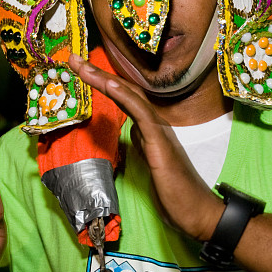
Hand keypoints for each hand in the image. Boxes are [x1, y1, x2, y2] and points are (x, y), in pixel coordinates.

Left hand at [69, 54, 223, 241]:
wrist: (198, 213)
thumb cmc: (176, 194)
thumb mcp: (150, 166)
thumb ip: (140, 147)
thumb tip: (129, 136)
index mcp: (150, 129)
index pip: (125, 98)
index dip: (103, 82)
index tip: (80, 69)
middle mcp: (155, 125)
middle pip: (125, 91)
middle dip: (98, 73)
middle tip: (73, 59)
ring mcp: (159, 133)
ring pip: (131, 96)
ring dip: (105, 79)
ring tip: (82, 66)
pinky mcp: (161, 145)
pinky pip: (142, 115)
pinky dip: (126, 97)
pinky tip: (111, 85)